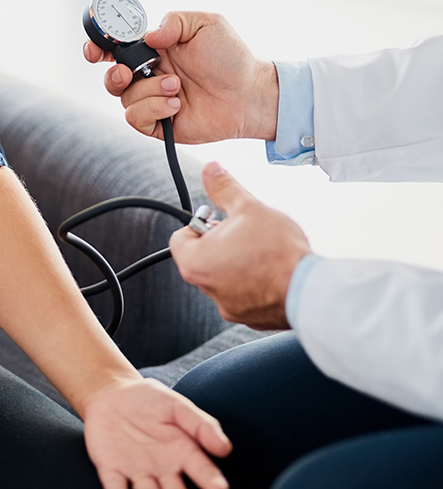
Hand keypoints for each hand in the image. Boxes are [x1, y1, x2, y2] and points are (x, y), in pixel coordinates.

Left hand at [81, 377, 231, 488]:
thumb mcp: (177, 405)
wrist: (111, 394)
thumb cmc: (149, 401)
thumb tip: (224, 448)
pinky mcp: (111, 469)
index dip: (210, 481)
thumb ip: (200, 425)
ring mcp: (137, 470)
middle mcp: (163, 469)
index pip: (201, 470)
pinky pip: (115, 483)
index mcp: (184, 452)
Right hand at [83, 11, 278, 143]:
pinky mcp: (157, 124)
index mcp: (154, 49)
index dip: (98, 47)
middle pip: (111, 77)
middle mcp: (148, 75)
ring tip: (177, 88)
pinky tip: (176, 106)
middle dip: (114, 75)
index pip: (116, 47)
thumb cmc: (231, 57)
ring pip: (125, 99)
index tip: (94, 51)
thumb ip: (174, 21)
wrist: (248, 94)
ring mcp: (152, 100)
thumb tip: (147, 36)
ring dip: (149, 92)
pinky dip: (153, 110)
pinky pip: (136, 119)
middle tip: (129, 73)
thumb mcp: (207, 24)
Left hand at [170, 162, 310, 328]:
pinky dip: (255, 283)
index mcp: (195, 263)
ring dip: (238, 263)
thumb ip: (224, 189)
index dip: (200, 224)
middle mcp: (206, 288)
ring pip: (225, 276)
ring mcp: (228, 306)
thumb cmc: (276, 252)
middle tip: (245, 233)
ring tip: (263, 252)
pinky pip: (245, 294)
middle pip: (203, 257)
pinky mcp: (249, 317)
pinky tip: (273, 271)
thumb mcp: (248, 208)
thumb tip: (210, 171)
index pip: (180, 238)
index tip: (220, 221)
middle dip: (221, 242)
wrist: (309, 290)